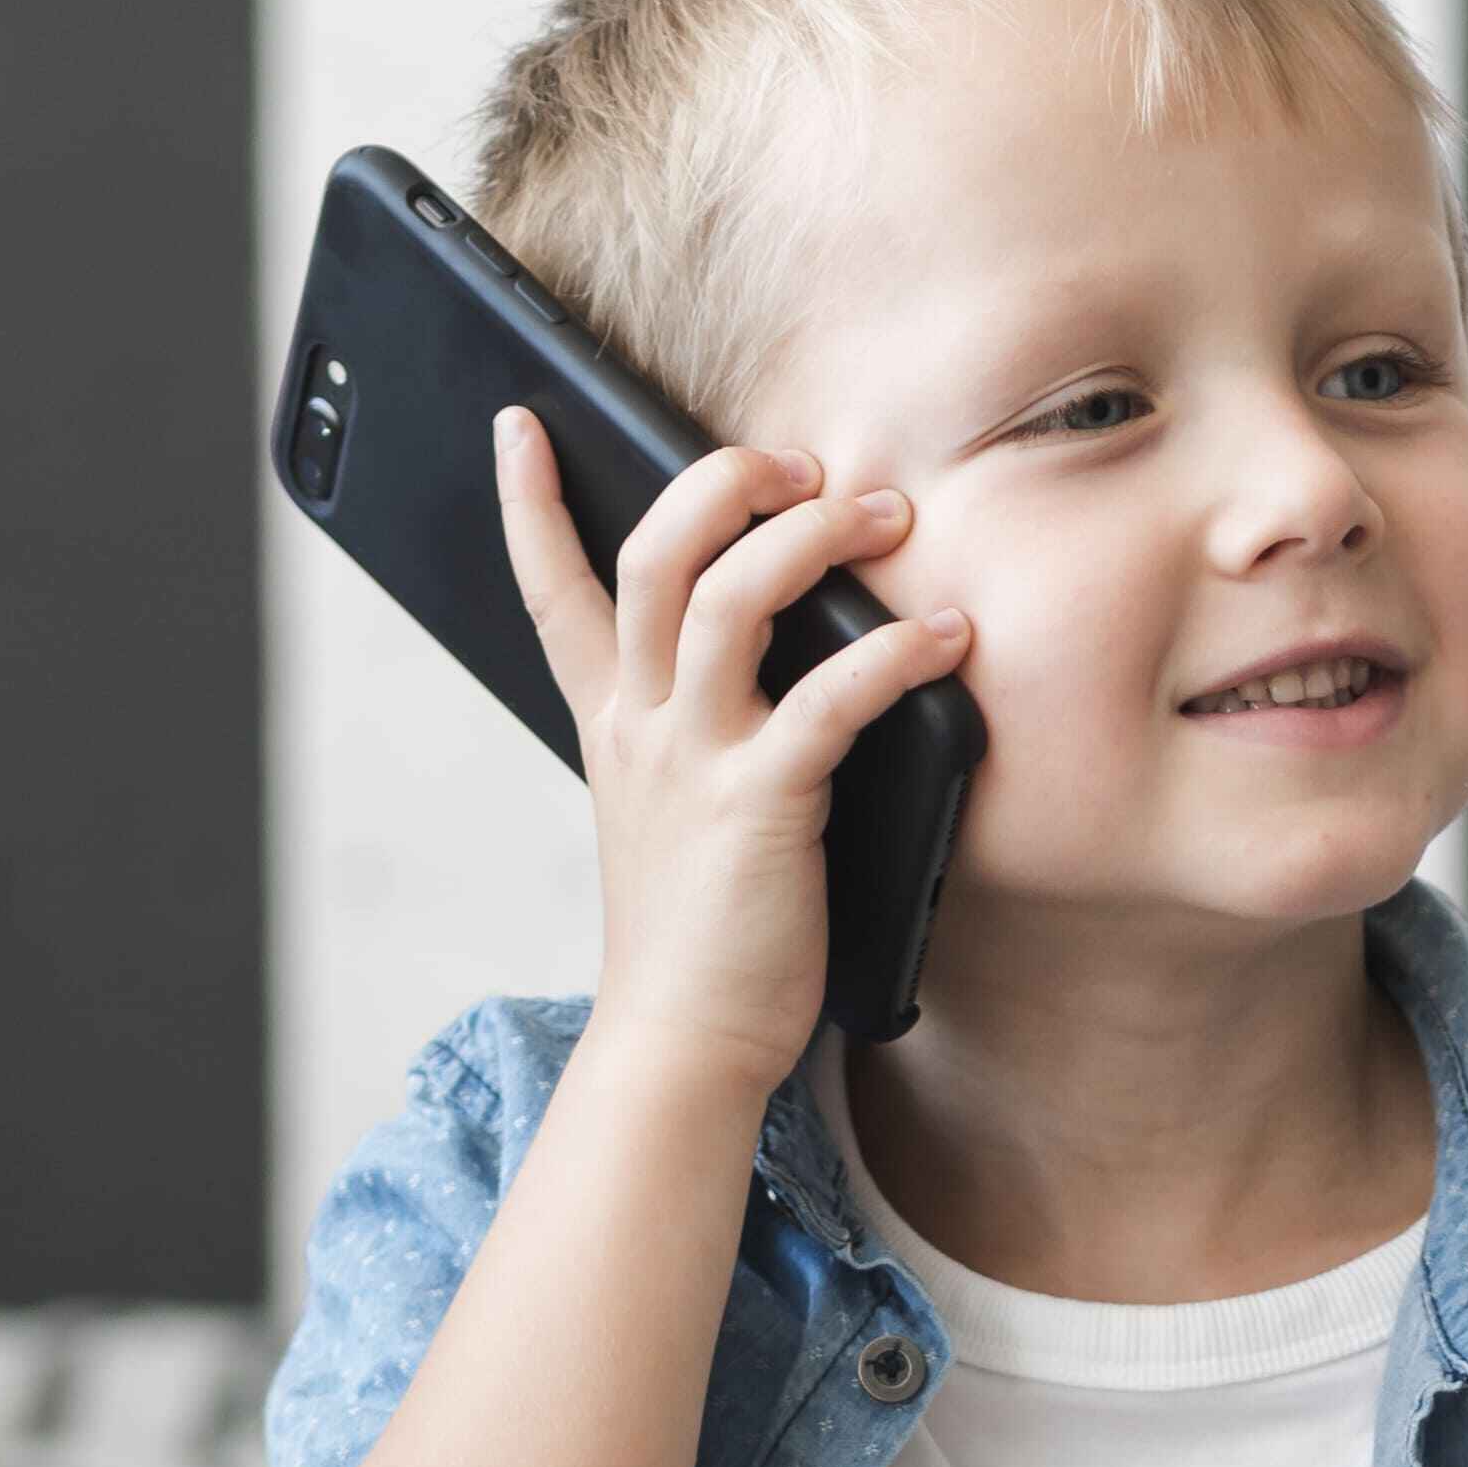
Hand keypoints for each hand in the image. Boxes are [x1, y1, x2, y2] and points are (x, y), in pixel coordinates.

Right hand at [495, 406, 973, 1091]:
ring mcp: (696, 763)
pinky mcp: (761, 808)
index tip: (520, 420)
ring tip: (883, 513)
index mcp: (613, 725)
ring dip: (812, 536)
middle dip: (723, 482)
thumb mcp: (667, 817)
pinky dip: (894, 653)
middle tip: (798, 463)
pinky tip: (947, 635)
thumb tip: (766, 672)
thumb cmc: (697, 939)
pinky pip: (828, 698)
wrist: (683, 1046)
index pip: (552, 591)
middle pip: (653, 554)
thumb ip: (690, 737)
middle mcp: (643, 728)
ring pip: (729, 597)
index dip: (530, 500)